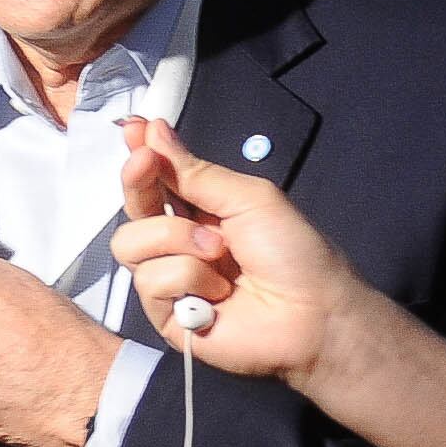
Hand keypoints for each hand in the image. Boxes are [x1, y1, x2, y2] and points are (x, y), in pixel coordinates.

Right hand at [108, 117, 383, 391]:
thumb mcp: (248, 198)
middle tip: (145, 162)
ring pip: (132, 243)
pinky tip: (218, 294)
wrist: (313, 313)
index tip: (135, 130)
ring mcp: (171, 280)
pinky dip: (187, 279)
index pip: (159, 178)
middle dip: (137, 180)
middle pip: (134, 206)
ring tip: (220, 255)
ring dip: (177, 239)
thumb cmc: (293, 253)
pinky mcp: (166, 316)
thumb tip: (154, 131)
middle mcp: (181, 243)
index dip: (142, 153)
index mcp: (203, 211)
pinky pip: (150, 282)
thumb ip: (195, 172)